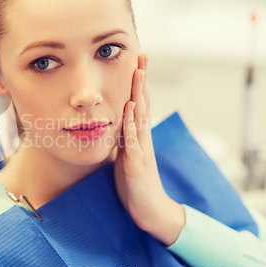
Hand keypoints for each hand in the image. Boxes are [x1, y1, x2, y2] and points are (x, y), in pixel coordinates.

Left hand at [114, 54, 185, 245]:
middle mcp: (142, 138)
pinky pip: (133, 140)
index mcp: (139, 137)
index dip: (138, 84)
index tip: (137, 63)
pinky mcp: (136, 163)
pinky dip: (131, 123)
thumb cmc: (136, 184)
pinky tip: (128, 108)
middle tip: (142, 56)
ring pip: (140, 116)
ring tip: (137, 72)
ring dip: (138, 94)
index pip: (139, 104)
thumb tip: (115, 126)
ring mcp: (141, 149)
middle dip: (142, 80)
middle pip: (142, 103)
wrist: (150, 210)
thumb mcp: (127, 158)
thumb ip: (124, 141)